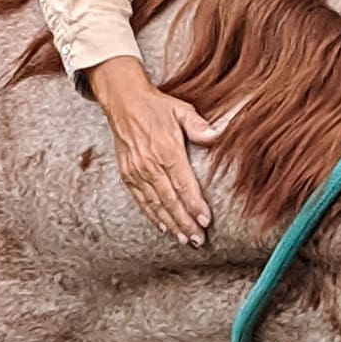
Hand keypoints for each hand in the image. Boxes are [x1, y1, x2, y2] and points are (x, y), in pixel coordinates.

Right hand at [88, 56, 220, 243]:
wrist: (123, 101)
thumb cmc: (156, 106)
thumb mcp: (181, 109)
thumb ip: (199, 125)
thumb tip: (217, 135)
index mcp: (166, 150)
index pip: (184, 184)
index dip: (195, 205)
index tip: (206, 221)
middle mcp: (150, 164)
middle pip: (170, 200)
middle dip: (185, 222)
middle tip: (198, 240)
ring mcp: (136, 171)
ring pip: (155, 204)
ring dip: (171, 224)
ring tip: (184, 239)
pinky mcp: (127, 174)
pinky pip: (140, 200)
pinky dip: (152, 216)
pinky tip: (163, 227)